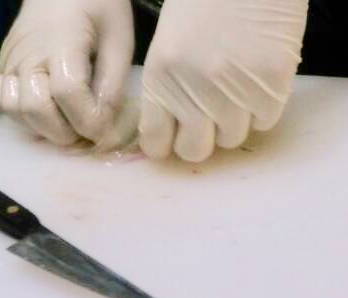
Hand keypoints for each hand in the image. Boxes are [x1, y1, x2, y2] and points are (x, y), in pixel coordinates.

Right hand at [0, 0, 134, 145]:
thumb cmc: (96, 7)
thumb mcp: (118, 40)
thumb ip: (112, 84)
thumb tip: (103, 125)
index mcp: (62, 42)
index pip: (69, 92)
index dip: (87, 120)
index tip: (102, 130)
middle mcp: (29, 54)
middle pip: (37, 108)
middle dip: (64, 131)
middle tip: (83, 132)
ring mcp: (10, 61)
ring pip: (15, 110)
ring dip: (41, 127)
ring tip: (64, 125)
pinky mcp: (1, 67)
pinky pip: (3, 102)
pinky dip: (23, 116)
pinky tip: (45, 113)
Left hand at [139, 0, 308, 161]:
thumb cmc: (202, 3)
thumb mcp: (167, 45)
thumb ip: (166, 90)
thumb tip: (169, 134)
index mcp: (161, 80)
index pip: (156, 143)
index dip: (166, 144)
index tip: (175, 136)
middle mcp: (194, 92)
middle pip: (195, 151)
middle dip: (200, 139)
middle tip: (209, 119)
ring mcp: (235, 90)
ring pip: (232, 139)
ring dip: (234, 122)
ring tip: (237, 91)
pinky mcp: (272, 83)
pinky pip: (265, 121)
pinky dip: (263, 109)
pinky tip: (258, 82)